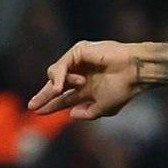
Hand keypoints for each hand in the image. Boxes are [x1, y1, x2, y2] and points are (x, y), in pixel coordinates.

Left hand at [29, 40, 143, 119]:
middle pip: (55, 87)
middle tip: (32, 106)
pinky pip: (62, 65)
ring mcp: (78, 63)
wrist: (134, 72)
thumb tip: (70, 115)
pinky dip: (59, 76)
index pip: (64, 98)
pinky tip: (60, 85)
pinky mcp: (78, 52)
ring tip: (61, 91)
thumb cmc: (124, 89)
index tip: (38, 112)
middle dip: (44, 96)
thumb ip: (88, 113)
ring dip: (57, 86)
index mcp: (86, 90)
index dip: (51, 105)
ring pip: (54, 75)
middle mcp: (80, 76)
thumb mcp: (105, 108)